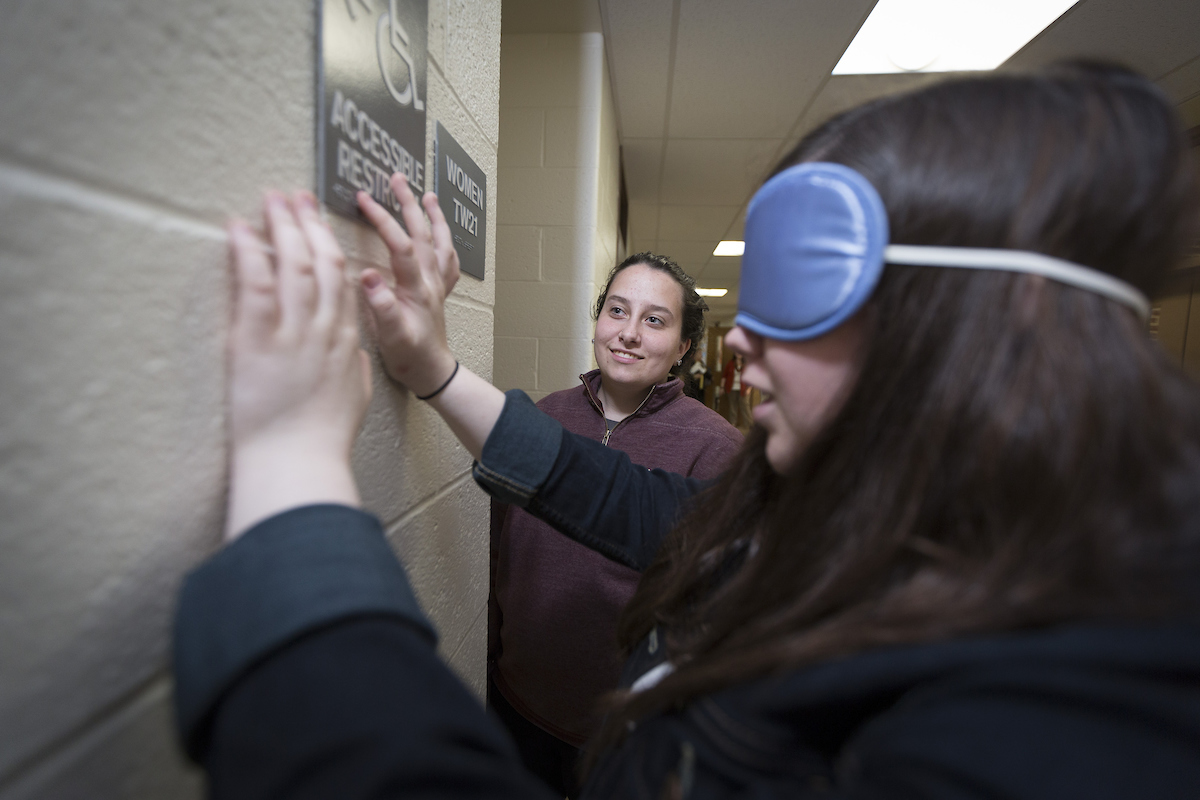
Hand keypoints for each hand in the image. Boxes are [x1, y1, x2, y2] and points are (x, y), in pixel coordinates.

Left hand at [225, 191, 370, 539]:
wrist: (297, 462)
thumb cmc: (321, 442)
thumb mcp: (353, 401)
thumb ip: (353, 370)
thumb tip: (352, 355)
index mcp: (346, 342)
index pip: (344, 282)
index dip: (331, 247)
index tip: (319, 225)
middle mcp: (324, 329)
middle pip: (323, 262)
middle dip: (308, 224)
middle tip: (295, 197)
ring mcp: (293, 332)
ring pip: (293, 264)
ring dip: (281, 226)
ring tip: (269, 199)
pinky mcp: (258, 340)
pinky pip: (255, 283)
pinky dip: (246, 251)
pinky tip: (237, 227)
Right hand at [357, 174, 459, 396]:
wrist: (432, 373)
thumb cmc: (409, 357)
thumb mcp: (390, 336)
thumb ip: (380, 306)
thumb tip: (367, 275)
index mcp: (416, 288)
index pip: (399, 244)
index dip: (382, 219)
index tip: (362, 197)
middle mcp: (430, 281)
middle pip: (422, 233)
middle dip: (408, 204)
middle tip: (397, 178)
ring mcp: (436, 285)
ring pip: (439, 242)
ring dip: (432, 217)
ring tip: (427, 195)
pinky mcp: (438, 292)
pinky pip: (446, 260)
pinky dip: (445, 241)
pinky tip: (442, 234)